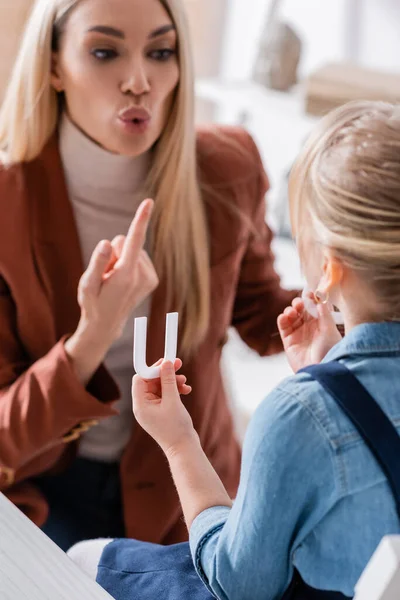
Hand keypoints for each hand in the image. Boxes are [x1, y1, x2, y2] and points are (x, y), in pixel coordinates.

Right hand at [65, 199, 158, 384]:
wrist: (107, 324)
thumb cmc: (93, 302)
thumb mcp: (88, 284)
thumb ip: (97, 262)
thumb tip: (107, 242)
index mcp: (127, 274)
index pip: (134, 240)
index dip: (140, 219)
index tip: (149, 202)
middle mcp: (143, 274)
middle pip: (124, 242)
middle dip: (113, 253)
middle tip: (105, 276)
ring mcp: (150, 277)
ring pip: (131, 249)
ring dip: (120, 260)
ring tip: (113, 280)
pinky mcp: (153, 278)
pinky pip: (137, 256)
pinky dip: (128, 264)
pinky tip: (122, 281)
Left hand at [132, 360, 195, 454]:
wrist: (184, 448)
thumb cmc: (176, 428)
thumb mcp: (173, 401)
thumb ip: (168, 380)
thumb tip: (166, 363)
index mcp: (140, 405)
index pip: (140, 379)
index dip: (152, 369)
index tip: (165, 362)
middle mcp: (144, 406)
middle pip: (151, 381)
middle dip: (165, 374)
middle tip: (178, 364)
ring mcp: (152, 409)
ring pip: (160, 387)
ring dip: (173, 381)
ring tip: (185, 382)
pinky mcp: (161, 410)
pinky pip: (166, 394)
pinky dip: (175, 390)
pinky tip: (186, 390)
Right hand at [277, 297, 341, 372]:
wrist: (319, 370)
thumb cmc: (329, 352)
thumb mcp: (330, 330)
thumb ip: (324, 314)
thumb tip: (319, 299)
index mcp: (322, 323)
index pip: (316, 306)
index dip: (312, 298)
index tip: (309, 292)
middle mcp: (310, 327)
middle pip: (302, 309)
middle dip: (300, 303)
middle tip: (299, 303)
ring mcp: (299, 333)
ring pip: (292, 315)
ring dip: (290, 310)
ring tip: (292, 312)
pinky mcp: (288, 340)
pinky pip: (283, 326)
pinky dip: (282, 318)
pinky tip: (284, 317)